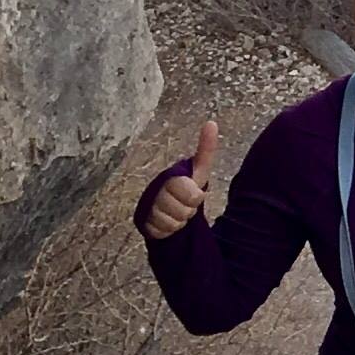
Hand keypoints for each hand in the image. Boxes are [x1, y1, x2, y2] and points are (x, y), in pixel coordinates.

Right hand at [144, 121, 216, 240]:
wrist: (169, 208)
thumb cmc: (185, 187)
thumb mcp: (199, 170)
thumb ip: (206, 149)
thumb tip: (212, 122)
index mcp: (170, 178)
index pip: (192, 194)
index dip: (196, 197)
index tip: (194, 194)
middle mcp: (156, 191)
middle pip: (183, 211)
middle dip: (188, 211)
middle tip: (183, 204)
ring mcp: (148, 207)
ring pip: (173, 223)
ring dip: (178, 221)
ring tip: (175, 212)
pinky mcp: (143, 223)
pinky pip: (162, 232)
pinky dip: (168, 230)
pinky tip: (166, 222)